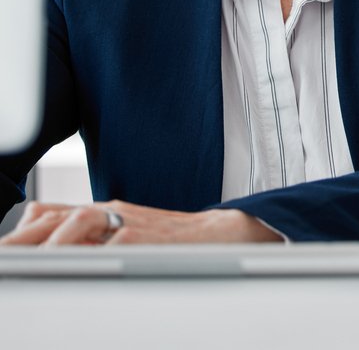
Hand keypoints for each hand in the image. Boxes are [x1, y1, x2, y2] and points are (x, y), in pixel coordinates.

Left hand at [0, 200, 280, 245]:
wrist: (218, 234)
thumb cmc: (172, 239)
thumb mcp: (128, 230)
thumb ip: (94, 235)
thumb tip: (54, 245)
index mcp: (103, 211)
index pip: (50, 213)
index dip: (22, 231)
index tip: (6, 249)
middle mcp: (111, 212)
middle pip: (57, 217)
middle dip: (27, 238)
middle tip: (8, 256)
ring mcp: (129, 223)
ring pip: (80, 223)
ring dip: (52, 242)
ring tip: (32, 261)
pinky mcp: (147, 238)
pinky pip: (112, 245)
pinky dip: (91, 254)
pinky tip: (73, 266)